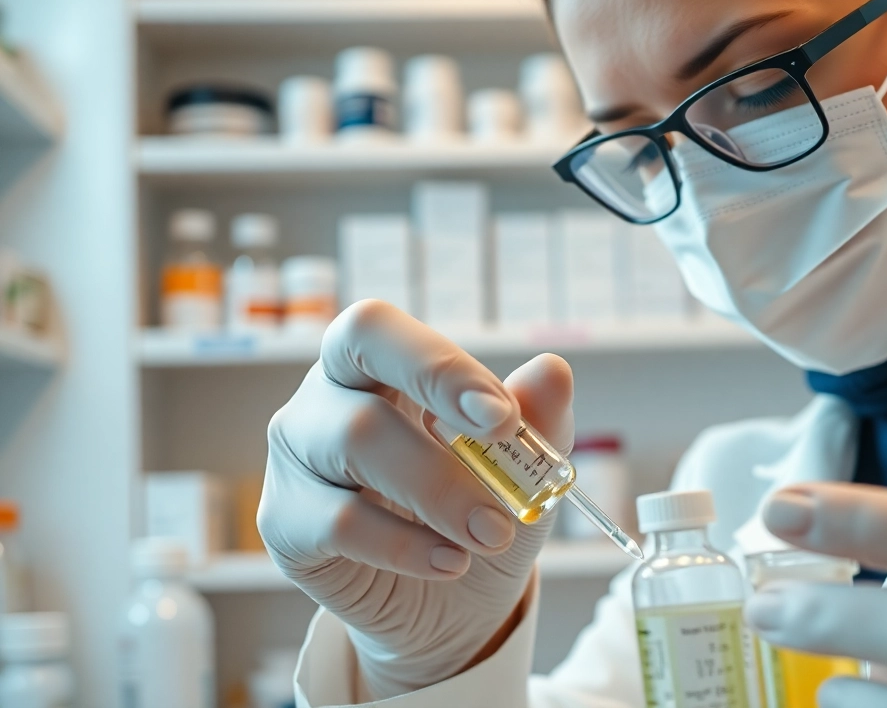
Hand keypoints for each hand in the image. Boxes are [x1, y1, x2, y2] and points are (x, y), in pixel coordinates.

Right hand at [259, 301, 573, 698]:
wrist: (449, 603)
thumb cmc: (476, 510)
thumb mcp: (520, 470)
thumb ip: (536, 420)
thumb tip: (552, 370)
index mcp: (377, 367)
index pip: (377, 331)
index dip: (435, 364)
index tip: (502, 415)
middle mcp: (325, 399)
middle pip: (357, 390)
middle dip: (441, 436)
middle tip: (505, 480)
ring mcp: (297, 459)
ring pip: (351, 447)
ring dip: (436, 495)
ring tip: (491, 534)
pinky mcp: (286, 523)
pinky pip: (338, 523)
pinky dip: (406, 546)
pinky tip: (450, 563)